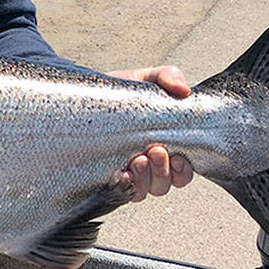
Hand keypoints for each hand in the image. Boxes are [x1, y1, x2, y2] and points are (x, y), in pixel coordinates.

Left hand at [108, 65, 194, 201]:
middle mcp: (147, 165)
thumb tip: (183, 89)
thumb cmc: (119, 92)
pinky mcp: (105, 176)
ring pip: (144, 190)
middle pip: (164, 185)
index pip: (182, 172)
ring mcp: (126, 172)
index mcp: (164, 146)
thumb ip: (167, 77)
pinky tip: (119, 174)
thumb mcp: (144, 79)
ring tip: (137, 160)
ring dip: (145, 178)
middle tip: (155, 150)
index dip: (183, 170)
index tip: (178, 156)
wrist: (84, 95)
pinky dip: (123, 186)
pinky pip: (119, 192)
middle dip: (163, 171)